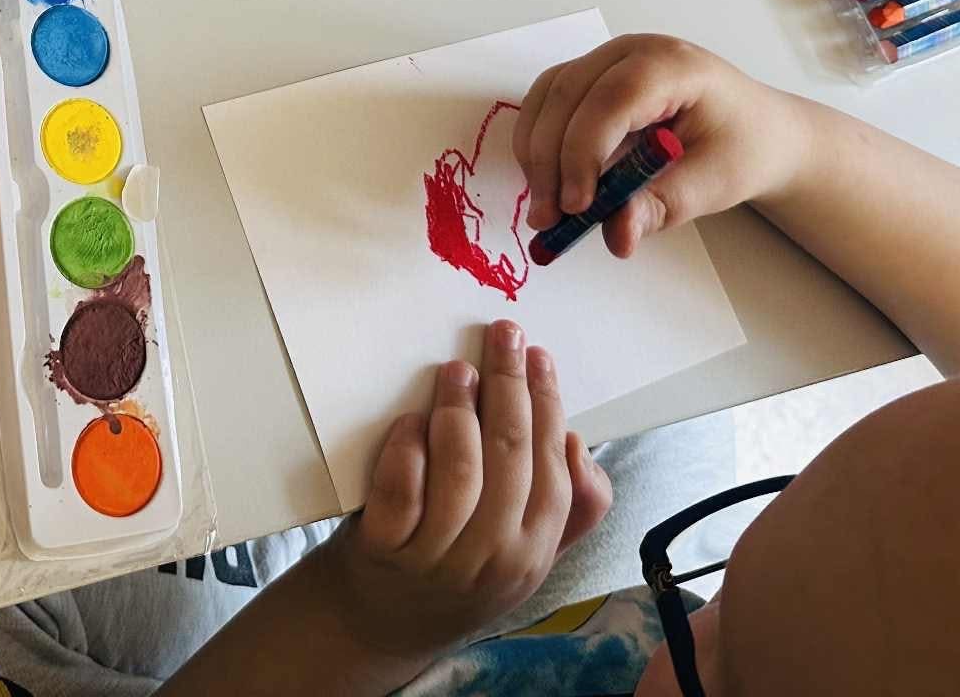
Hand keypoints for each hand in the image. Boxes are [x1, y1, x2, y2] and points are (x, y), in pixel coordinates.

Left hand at [315, 321, 611, 662]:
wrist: (381, 624)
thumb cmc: (457, 569)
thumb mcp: (523, 554)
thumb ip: (565, 508)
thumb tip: (578, 444)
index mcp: (534, 551)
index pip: (553, 467)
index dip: (548, 404)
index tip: (539, 356)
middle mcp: (492, 557)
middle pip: (510, 456)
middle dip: (509, 383)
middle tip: (503, 335)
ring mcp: (436, 556)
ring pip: (459, 469)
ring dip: (459, 409)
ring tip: (456, 370)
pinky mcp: (384, 549)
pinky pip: (402, 488)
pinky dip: (407, 447)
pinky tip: (410, 420)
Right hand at [513, 34, 814, 249]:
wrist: (758, 131)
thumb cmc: (742, 148)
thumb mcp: (711, 185)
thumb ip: (660, 207)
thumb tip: (616, 234)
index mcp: (672, 66)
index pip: (611, 99)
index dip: (583, 153)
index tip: (577, 208)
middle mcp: (632, 51)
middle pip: (568, 93)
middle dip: (550, 161)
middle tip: (549, 220)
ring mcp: (607, 59)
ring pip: (548, 96)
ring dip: (537, 153)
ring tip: (546, 209)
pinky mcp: (592, 77)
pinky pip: (549, 102)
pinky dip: (540, 142)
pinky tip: (549, 182)